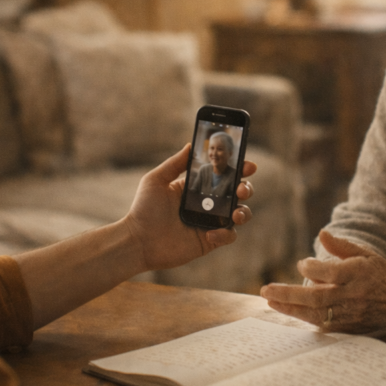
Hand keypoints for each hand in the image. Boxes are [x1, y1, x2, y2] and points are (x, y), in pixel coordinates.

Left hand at [124, 144, 255, 272]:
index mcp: (196, 187)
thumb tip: (191, 144)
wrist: (137, 241)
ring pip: (239, 214)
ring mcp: (210, 222)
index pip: (222, 175)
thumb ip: (175, 163)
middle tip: (242, 189)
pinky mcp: (209, 241)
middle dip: (246, 188)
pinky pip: (228, 236)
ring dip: (244, 212)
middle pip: (237, 193)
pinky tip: (211, 233)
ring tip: (236, 213)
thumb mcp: (156, 180)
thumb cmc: (143, 209)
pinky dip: (226, 234)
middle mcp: (206, 204)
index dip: (239, 169)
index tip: (248, 165)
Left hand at [260, 231, 385, 333]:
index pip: (330, 272)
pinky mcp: (350, 328)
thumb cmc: (381, 275)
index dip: (311, 268)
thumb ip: (341, 246)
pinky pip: (322, 325)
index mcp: (360, 273)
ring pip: (316, 314)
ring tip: (270, 301)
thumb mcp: (366, 254)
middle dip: (288, 294)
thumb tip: (322, 233)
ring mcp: (352, 314)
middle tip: (266, 290)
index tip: (302, 264)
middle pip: (317, 297)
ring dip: (290, 308)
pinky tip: (287, 310)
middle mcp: (355, 295)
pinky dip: (303, 318)